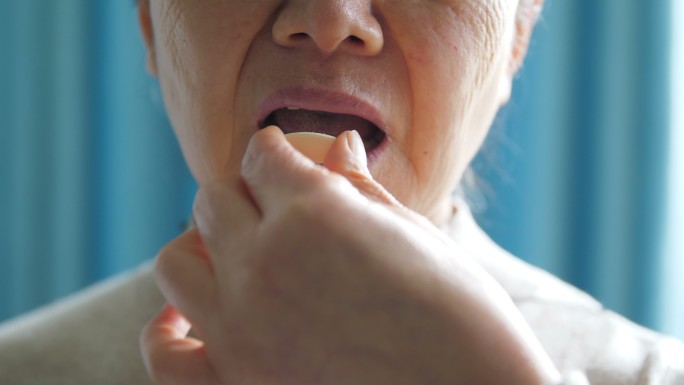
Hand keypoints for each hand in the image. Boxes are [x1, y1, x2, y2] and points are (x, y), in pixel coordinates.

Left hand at [141, 127, 559, 384]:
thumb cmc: (464, 319)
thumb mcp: (418, 237)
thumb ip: (362, 190)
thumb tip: (339, 147)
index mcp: (314, 212)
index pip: (263, 156)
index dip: (276, 152)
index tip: (285, 160)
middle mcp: (263, 263)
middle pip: (215, 200)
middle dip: (243, 194)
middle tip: (271, 208)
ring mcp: (238, 331)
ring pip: (175, 263)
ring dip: (201, 248)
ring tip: (233, 256)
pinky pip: (165, 354)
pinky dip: (168, 331)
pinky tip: (187, 320)